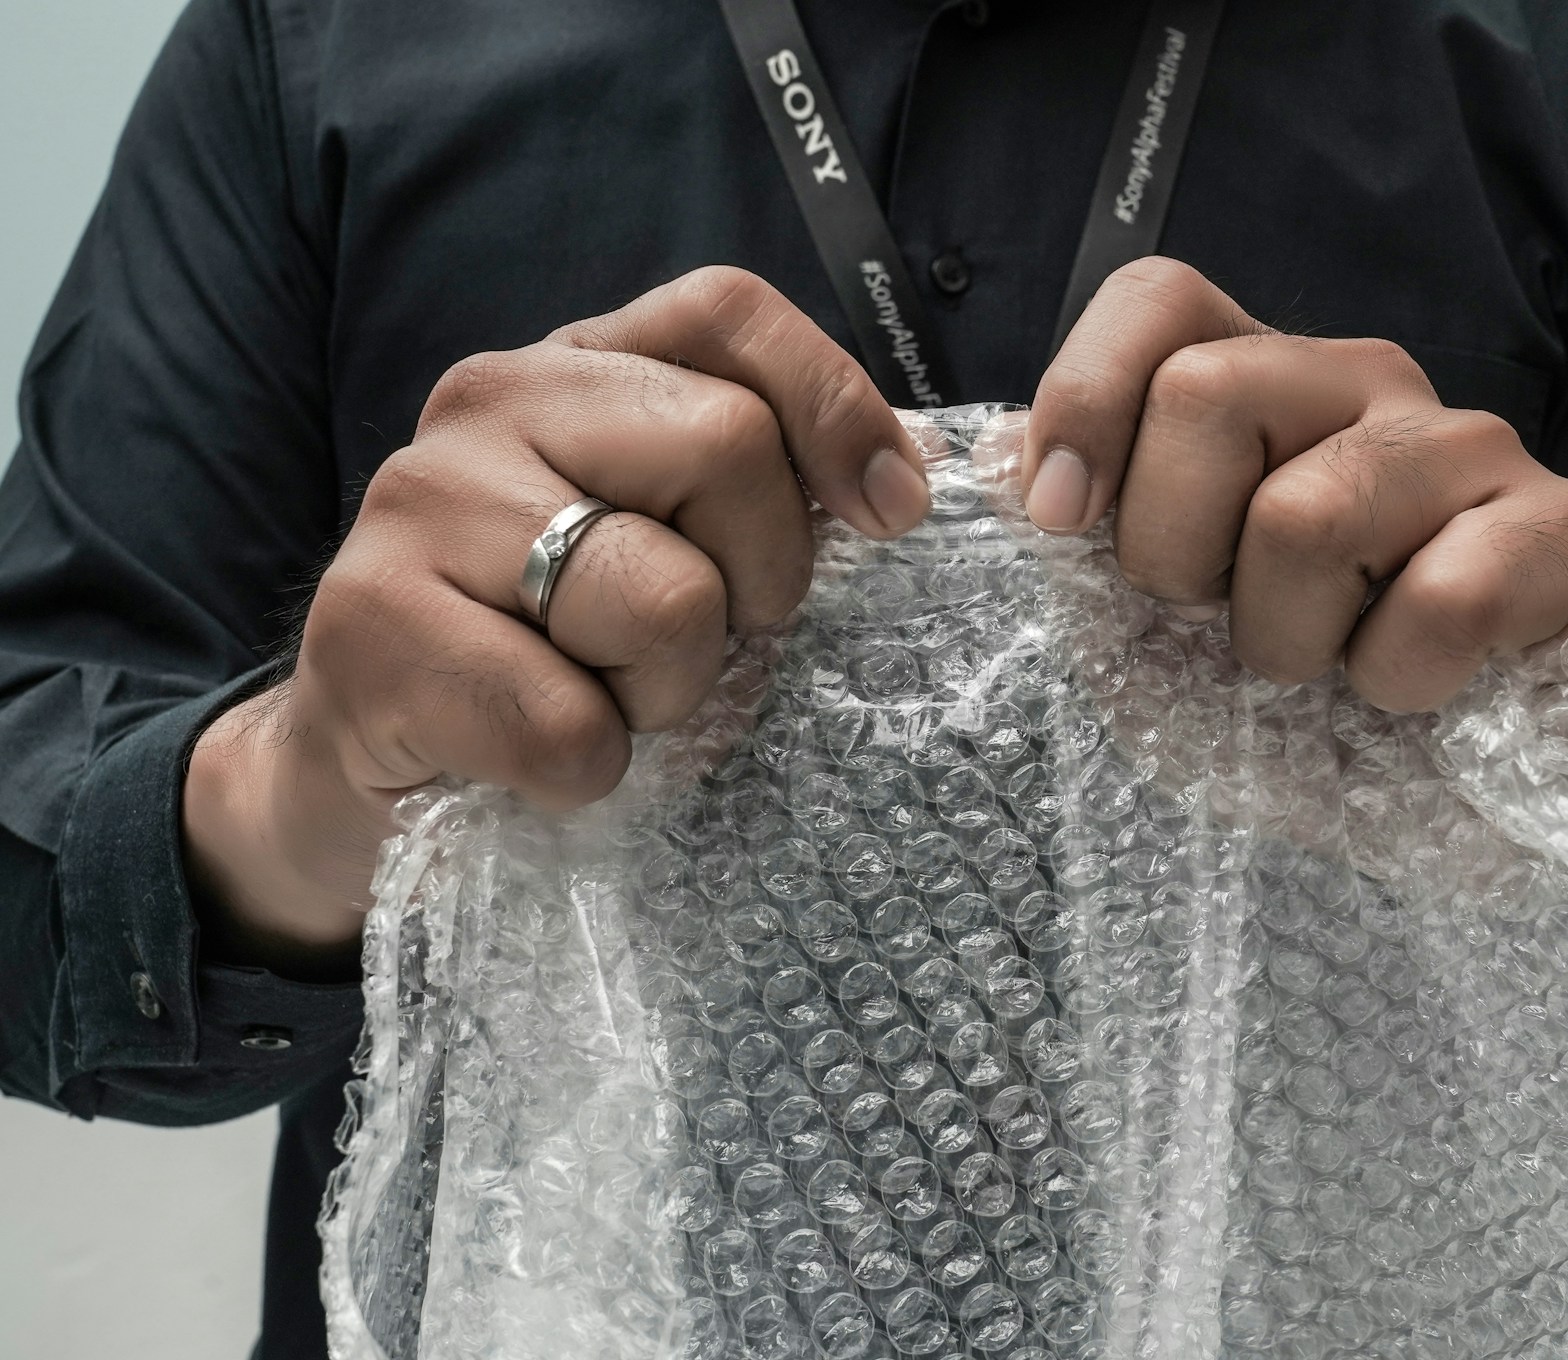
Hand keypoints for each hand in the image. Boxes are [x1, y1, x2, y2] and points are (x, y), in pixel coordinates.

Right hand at [183, 267, 926, 968]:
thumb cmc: (557, 656)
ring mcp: (419, 504)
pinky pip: (568, 724)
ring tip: (605, 701)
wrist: (366, 760)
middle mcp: (491, 402)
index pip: (728, 313)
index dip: (835, 403)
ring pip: (662, 597)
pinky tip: (539, 761)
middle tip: (701, 646)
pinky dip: (587, 772)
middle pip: (725, 446)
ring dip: (670, 694)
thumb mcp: (668, 549)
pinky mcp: (371, 626)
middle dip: (760, 583)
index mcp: (576, 367)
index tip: (892, 513)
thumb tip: (905, 484)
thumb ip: (760, 495)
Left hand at [1024, 258, 1567, 711]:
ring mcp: (1470, 446)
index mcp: (1256, 381)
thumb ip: (1082, 523)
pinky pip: (1439, 597)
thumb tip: (997, 465)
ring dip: (1286, 639)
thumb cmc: (1269, 699)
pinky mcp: (1562, 530)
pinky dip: (1398, 680)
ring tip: (1324, 668)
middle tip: (1223, 625)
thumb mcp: (1139, 614)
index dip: (1086, 400)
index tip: (1060, 521)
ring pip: (1306, 512)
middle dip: (1175, 554)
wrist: (1411, 809)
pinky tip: (1412, 692)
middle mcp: (1362, 382)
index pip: (1160, 299)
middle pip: (1207, 391)